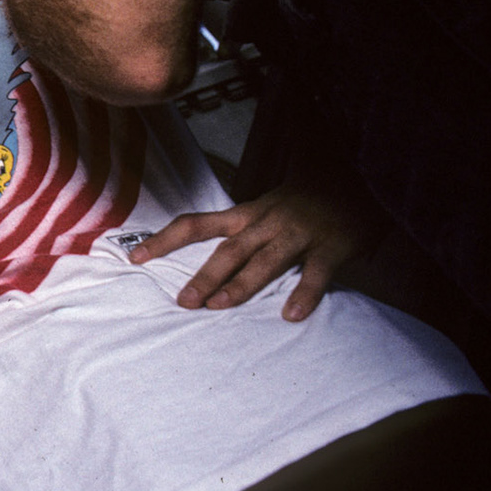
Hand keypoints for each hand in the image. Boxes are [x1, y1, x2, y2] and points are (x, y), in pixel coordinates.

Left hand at [129, 184, 369, 320]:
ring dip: (240, 284)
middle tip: (183, 301)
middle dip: (203, 275)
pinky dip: (303, 294)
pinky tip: (291, 314)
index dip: (164, 240)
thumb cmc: (306, 199)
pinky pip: (314, 273)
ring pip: (263, 261)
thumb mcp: (267, 207)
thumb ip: (243, 230)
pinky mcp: (329, 247)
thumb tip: (211, 259)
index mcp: (246, 213)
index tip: (135, 258)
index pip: (195, 224)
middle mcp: (265, 222)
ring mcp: (297, 235)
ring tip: (217, 307)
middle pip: (227, 250)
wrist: (355, 176)